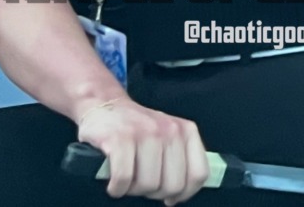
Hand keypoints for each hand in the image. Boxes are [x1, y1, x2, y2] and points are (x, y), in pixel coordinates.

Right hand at [74, 96, 211, 204]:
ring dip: (133, 190)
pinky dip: (117, 188)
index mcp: (186, 131)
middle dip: (155, 192)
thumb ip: (179, 159)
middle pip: (173, 185)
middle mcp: (170, 130)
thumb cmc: (137, 129)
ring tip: (127, 178)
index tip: (169, 198)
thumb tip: (179, 195)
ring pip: (148, 185)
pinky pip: (124, 178)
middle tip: (141, 183)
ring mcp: (146, 133)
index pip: (198, 174)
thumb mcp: (168, 137)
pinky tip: (114, 183)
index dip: (185, 193)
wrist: (105, 105)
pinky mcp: (120, 138)